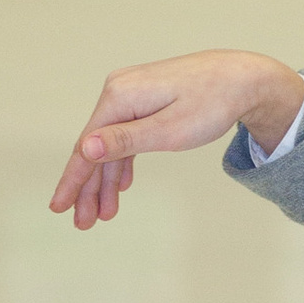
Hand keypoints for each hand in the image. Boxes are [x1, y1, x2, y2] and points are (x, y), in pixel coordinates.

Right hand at [49, 50, 303, 229]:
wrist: (245, 78)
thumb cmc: (212, 103)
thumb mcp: (169, 131)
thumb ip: (124, 141)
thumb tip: (84, 148)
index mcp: (119, 97)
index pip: (86, 146)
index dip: (72, 180)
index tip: (58, 208)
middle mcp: (119, 91)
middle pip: (95, 147)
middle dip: (89, 187)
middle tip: (83, 223)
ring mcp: (132, 93)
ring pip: (111, 144)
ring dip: (107, 179)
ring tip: (105, 214)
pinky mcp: (145, 98)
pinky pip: (126, 135)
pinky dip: (123, 162)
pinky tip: (121, 185)